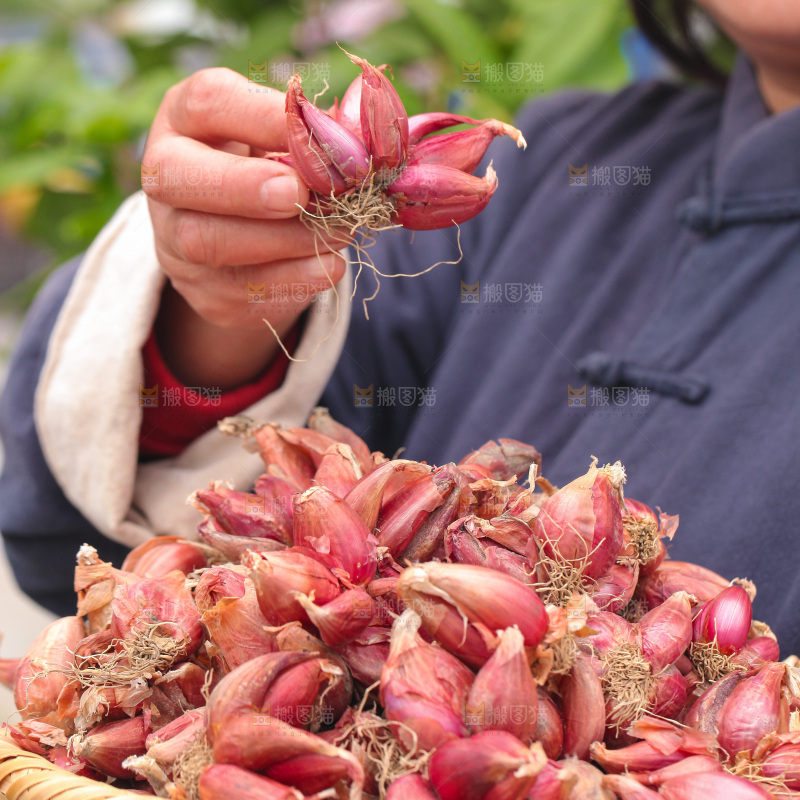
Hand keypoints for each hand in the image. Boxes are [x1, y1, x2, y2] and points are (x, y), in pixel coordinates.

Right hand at [141, 67, 348, 388]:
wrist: (247, 239)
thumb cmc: (273, 168)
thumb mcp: (286, 140)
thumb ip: (314, 136)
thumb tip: (354, 138)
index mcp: (185, 118)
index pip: (208, 102)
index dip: (262, 115)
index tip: (316, 130)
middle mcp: (163, 176)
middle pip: (177, 177)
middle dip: (244, 186)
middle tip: (299, 194)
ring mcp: (173, 239)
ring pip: (207, 241)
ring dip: (283, 238)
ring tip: (341, 230)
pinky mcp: (200, 290)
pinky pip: (239, 290)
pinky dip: (293, 278)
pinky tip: (330, 266)